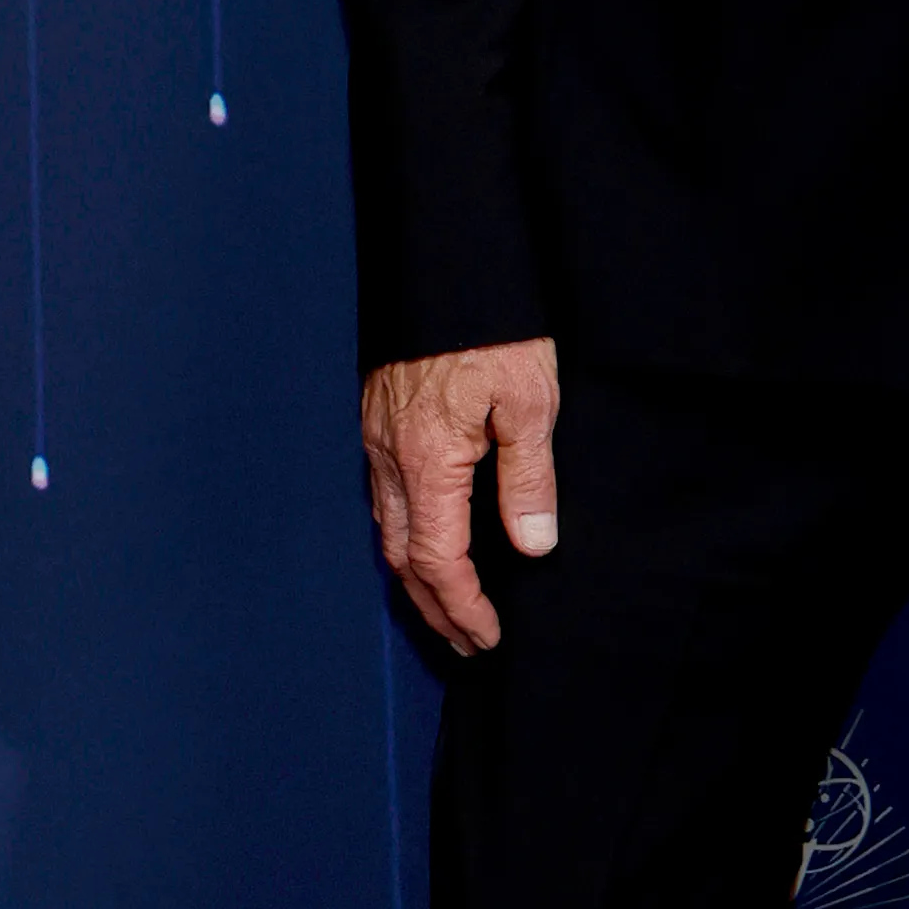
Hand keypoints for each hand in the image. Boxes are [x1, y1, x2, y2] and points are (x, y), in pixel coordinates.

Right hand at [362, 337, 561, 653]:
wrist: (448, 267)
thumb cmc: (493, 329)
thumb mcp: (530, 401)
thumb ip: (528, 478)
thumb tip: (531, 546)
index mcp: (427, 462)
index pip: (437, 560)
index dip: (462, 606)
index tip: (487, 637)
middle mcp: (389, 458)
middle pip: (402, 559)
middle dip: (435, 608)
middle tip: (468, 642)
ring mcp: (376, 440)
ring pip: (387, 530)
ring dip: (417, 577)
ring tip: (450, 606)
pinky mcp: (376, 420)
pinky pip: (383, 497)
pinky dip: (405, 536)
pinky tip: (428, 540)